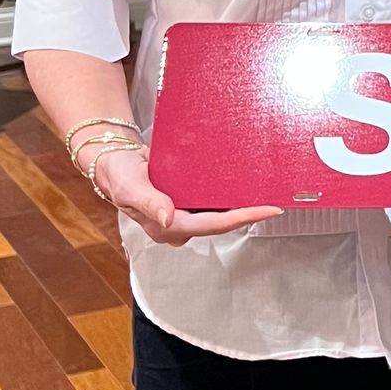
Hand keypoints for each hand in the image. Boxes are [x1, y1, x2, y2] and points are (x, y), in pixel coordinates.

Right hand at [87, 144, 279, 247]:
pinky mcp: (185, 204)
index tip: (269, 210)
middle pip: (222, 222)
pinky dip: (227, 195)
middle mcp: (178, 225)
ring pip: (218, 213)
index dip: (244, 218)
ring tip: (266, 191)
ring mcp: (183, 216)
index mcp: (168, 226)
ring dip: (240, 204)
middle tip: (276, 199)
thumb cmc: (119, 174)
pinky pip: (211, 202)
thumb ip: (149, 202)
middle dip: (249, 213)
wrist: (114, 163)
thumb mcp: (130, 186)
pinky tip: (242, 185)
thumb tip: (168, 217)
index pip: (214, 225)